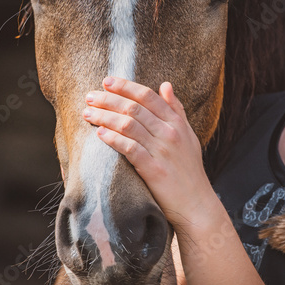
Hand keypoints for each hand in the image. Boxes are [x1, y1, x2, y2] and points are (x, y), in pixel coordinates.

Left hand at [82, 77, 217, 228]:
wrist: (196, 203)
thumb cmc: (189, 169)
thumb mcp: (188, 136)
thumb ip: (176, 110)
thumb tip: (165, 84)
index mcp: (177, 123)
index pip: (148, 96)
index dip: (125, 86)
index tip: (107, 81)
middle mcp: (170, 133)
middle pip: (134, 108)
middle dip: (109, 99)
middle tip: (90, 96)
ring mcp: (162, 151)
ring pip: (128, 125)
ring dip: (105, 117)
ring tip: (88, 113)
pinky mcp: (154, 170)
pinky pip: (130, 149)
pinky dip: (113, 139)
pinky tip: (99, 134)